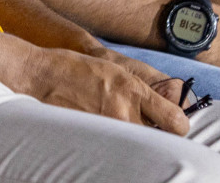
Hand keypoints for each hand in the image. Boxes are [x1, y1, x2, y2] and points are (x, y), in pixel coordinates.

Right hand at [10, 46, 190, 135]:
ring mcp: (106, 128)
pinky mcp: (90, 139)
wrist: (40, 76)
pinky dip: (112, 147)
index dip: (179, 125)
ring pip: (136, 146)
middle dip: (155, 136)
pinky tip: (102, 136)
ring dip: (133, 142)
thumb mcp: (114, 69)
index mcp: (132, 89)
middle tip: (146, 130)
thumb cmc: (76, 69)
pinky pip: (113, 150)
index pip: (175, 120)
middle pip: (158, 139)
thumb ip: (141, 91)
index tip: (175, 125)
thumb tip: (166, 105)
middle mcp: (123, 111)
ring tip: (117, 128)